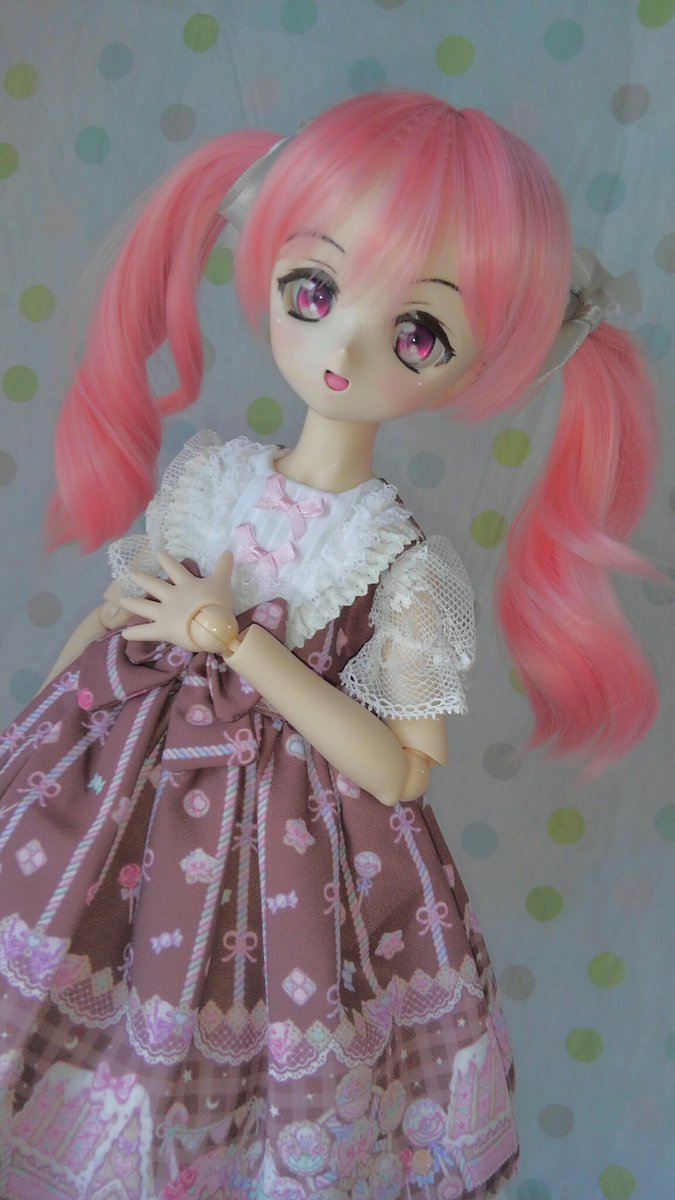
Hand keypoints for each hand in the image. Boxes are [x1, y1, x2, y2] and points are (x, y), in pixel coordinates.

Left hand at [120, 551, 235, 650]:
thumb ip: (224, 567)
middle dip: (142, 579)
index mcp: (185, 584)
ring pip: (144, 606)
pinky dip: (135, 633)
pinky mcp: (162, 629)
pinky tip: (124, 635)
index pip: (174, 568)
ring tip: (123, 601)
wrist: (212, 624)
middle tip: (131, 574)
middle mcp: (171, 596)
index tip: (158, 553)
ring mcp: (164, 613)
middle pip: (153, 585)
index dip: (166, 560)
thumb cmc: (218, 603)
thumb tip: (229, 551)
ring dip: (133, 603)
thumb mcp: (222, 582)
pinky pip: (146, 632)